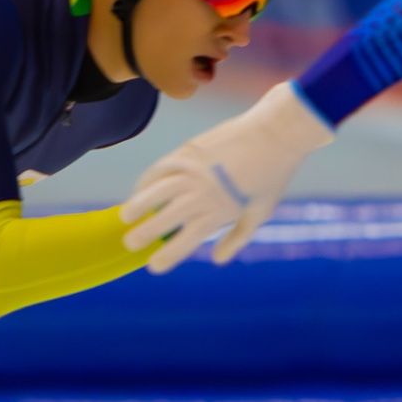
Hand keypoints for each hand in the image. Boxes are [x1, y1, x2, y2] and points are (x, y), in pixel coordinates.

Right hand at [120, 81, 333, 272]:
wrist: (275, 134)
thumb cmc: (272, 175)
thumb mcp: (261, 211)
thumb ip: (238, 237)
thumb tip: (218, 260)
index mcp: (221, 210)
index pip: (188, 239)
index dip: (169, 255)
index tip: (153, 267)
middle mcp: (203, 192)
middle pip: (166, 217)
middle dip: (144, 233)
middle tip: (130, 244)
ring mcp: (193, 170)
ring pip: (156, 191)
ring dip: (137, 205)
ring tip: (125, 217)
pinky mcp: (188, 151)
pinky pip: (160, 168)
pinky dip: (147, 180)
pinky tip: (140, 189)